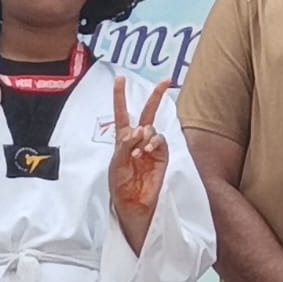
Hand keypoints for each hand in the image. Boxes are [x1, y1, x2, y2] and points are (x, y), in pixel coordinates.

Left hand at [109, 77, 171, 213]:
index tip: (120, 78)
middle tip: (166, 81)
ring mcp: (151, 147)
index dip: (120, 95)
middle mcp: (138, 139)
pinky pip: (160, 141)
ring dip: (144, 136)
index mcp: (122, 138)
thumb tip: (138, 130)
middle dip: (156, 96)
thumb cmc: (119, 185)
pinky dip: (153, 143)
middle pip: (148, 112)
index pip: (122, 112)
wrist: (133, 203)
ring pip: (152, 128)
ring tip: (138, 152)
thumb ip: (125, 145)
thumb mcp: (116, 164)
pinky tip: (146, 151)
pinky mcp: (162, 156)